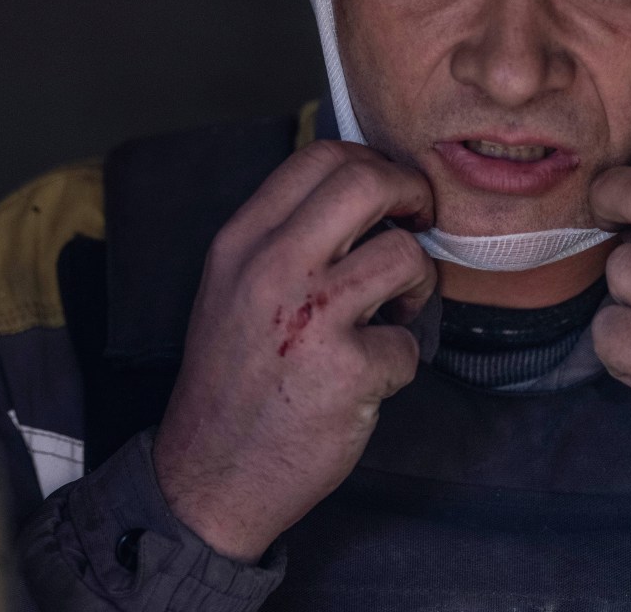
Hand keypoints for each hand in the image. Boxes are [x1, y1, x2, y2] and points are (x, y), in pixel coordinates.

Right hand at [153, 141, 436, 562]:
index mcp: (240, 242)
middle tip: (420, 220)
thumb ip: (281, 238)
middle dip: (412, 194)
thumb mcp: (232, 287)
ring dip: (418, 283)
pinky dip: (399, 360)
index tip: (390, 191)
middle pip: (366, 183)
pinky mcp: (347, 371)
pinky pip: (409, 342)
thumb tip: (359, 194)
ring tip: (395, 310)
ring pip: (404, 256)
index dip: (372, 163)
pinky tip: (369, 377)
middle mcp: (271, 268)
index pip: (318, 158)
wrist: (210, 472)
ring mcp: (310, 318)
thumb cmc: (231, 379)